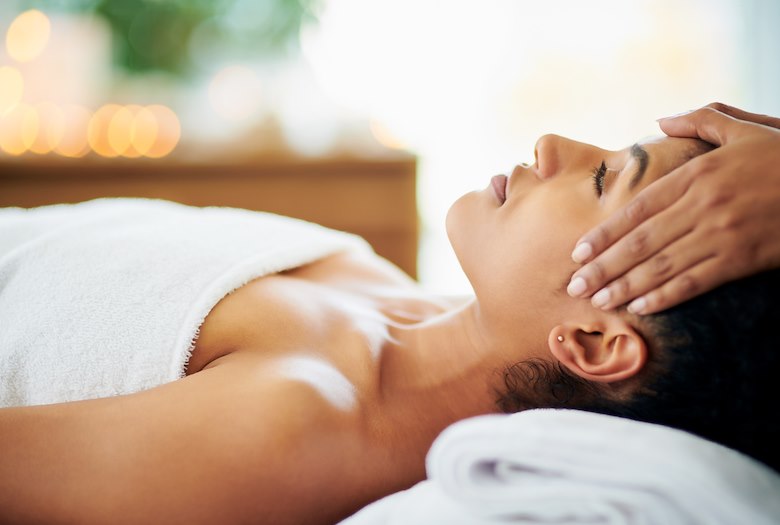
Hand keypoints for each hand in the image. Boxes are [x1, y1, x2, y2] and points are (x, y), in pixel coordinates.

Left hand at [566, 103, 779, 313]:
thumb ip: (701, 122)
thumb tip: (660, 121)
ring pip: (662, 265)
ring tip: (597, 301)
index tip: (578, 251)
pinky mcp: (744, 258)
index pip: (637, 208)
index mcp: (698, 174)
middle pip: (640, 241)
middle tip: (574, 286)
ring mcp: (723, 233)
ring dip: (625, 286)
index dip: (605, 233)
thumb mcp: (745, 129)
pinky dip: (665, 296)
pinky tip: (640, 308)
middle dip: (603, 266)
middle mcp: (703, 205)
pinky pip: (696, 282)